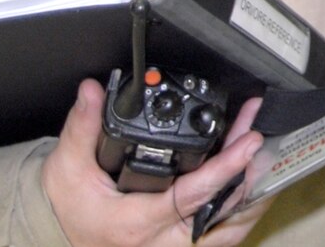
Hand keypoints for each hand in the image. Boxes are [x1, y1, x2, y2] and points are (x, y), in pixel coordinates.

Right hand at [42, 79, 269, 246]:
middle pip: (223, 210)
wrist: (59, 235)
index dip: (226, 168)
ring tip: (264, 155)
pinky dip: (241, 211)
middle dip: (249, 172)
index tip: (249, 141)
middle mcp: (163, 243)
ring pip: (230, 229)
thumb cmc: (69, 205)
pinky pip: (222, 235)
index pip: (193, 195)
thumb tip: (91, 91)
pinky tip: (252, 183)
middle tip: (260, 135)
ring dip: (252, 193)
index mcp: (138, 222)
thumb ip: (82, 128)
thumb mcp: (67, 167)